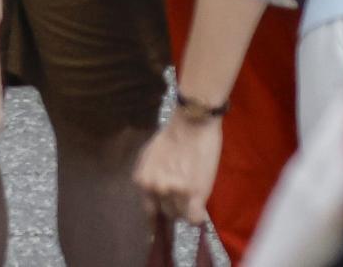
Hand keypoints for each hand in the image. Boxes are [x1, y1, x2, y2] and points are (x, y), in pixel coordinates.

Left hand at [133, 111, 220, 227]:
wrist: (192, 122)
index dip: (160, 214)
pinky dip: (198, 217)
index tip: (163, 221)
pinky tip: (200, 210)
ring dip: (188, 208)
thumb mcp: (150, 157)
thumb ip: (150, 178)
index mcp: (142, 180)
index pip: (150, 210)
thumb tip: (155, 198)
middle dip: (175, 206)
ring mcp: (174, 192)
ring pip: (181, 216)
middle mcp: (155, 189)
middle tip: (184, 194)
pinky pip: (194, 218)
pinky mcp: (193, 194)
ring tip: (194, 194)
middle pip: (167, 213)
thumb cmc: (172, 135)